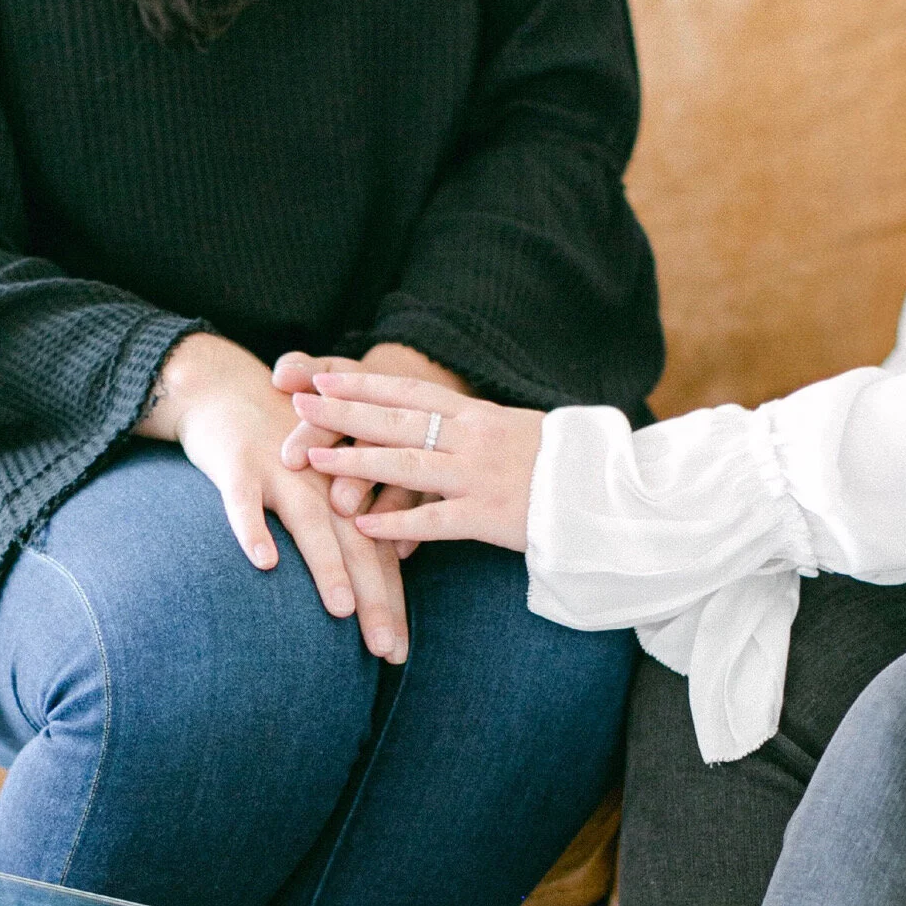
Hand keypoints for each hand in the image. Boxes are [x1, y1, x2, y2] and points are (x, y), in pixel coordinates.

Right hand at [140, 332, 407, 660]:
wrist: (222, 388)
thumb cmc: (277, 450)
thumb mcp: (318, 488)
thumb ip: (340, 536)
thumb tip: (359, 605)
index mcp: (351, 492)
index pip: (378, 554)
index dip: (390, 602)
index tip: (398, 654)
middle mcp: (326, 483)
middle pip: (357, 544)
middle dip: (374, 598)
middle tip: (386, 650)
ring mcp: (282, 471)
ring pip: (310, 521)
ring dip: (326, 565)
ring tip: (341, 610)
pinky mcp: (238, 463)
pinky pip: (244, 500)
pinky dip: (252, 528)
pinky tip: (262, 562)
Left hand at [289, 369, 543, 552]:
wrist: (605, 494)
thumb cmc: (560, 465)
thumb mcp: (516, 430)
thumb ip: (473, 428)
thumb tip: (437, 421)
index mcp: (478, 414)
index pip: (410, 390)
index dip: (363, 384)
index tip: (322, 377)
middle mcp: (473, 439)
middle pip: (398, 420)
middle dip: (344, 412)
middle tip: (299, 406)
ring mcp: (480, 477)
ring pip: (407, 465)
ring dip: (357, 462)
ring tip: (314, 460)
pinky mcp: (490, 517)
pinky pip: (435, 521)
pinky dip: (397, 523)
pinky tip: (362, 528)